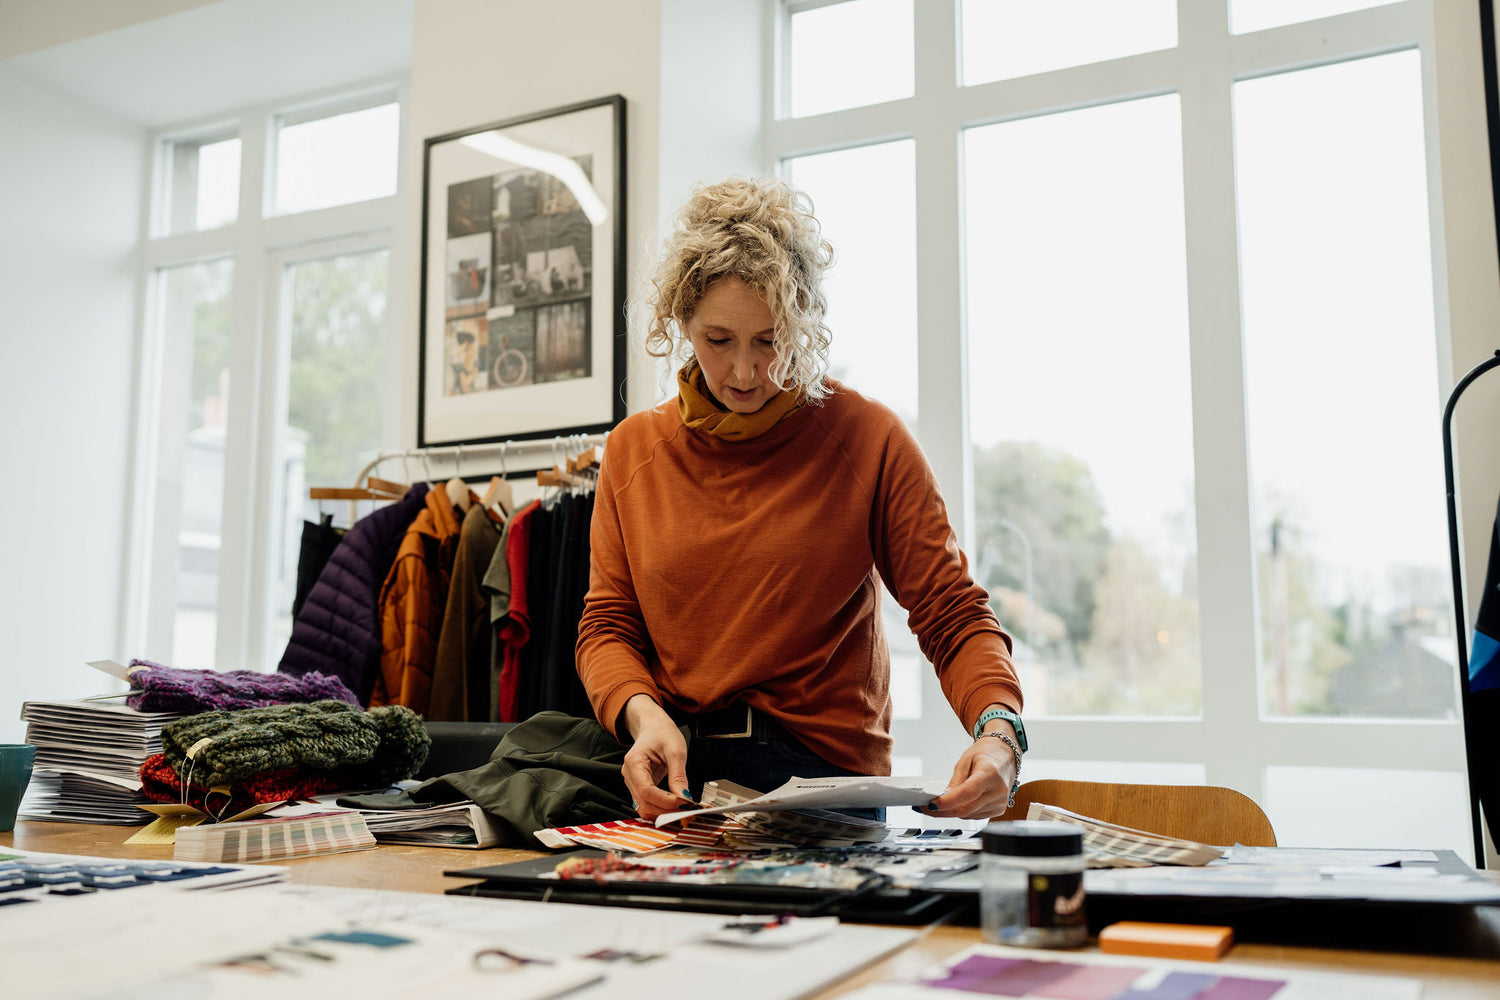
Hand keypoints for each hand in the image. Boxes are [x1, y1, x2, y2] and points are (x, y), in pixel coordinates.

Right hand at [620, 694, 691, 820]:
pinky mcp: (638, 787)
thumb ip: (678, 776)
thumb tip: (684, 799)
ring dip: (663, 812)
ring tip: (683, 808)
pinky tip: (675, 806)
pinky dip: (661, 808)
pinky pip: (647, 804)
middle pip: (644, 803)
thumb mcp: (676, 751)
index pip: (647, 791)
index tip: (685, 803)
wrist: (653, 726)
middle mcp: (629, 774)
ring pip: (644, 807)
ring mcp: (631, 782)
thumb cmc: (662, 733)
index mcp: (634, 762)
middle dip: (666, 810)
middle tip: (687, 809)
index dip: (666, 801)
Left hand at [922, 730, 1018, 820]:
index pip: (967, 793)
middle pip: (966, 809)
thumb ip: (955, 781)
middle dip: (943, 811)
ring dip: (952, 812)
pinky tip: (958, 803)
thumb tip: (943, 799)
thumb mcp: (965, 761)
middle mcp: (998, 790)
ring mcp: (1000, 801)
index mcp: (990, 774)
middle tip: (926, 808)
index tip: (931, 805)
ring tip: (941, 803)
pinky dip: (964, 812)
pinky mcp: (1000, 808)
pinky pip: (976, 816)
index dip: (948, 802)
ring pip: (969, 815)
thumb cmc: (985, 753)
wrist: (1004, 753)